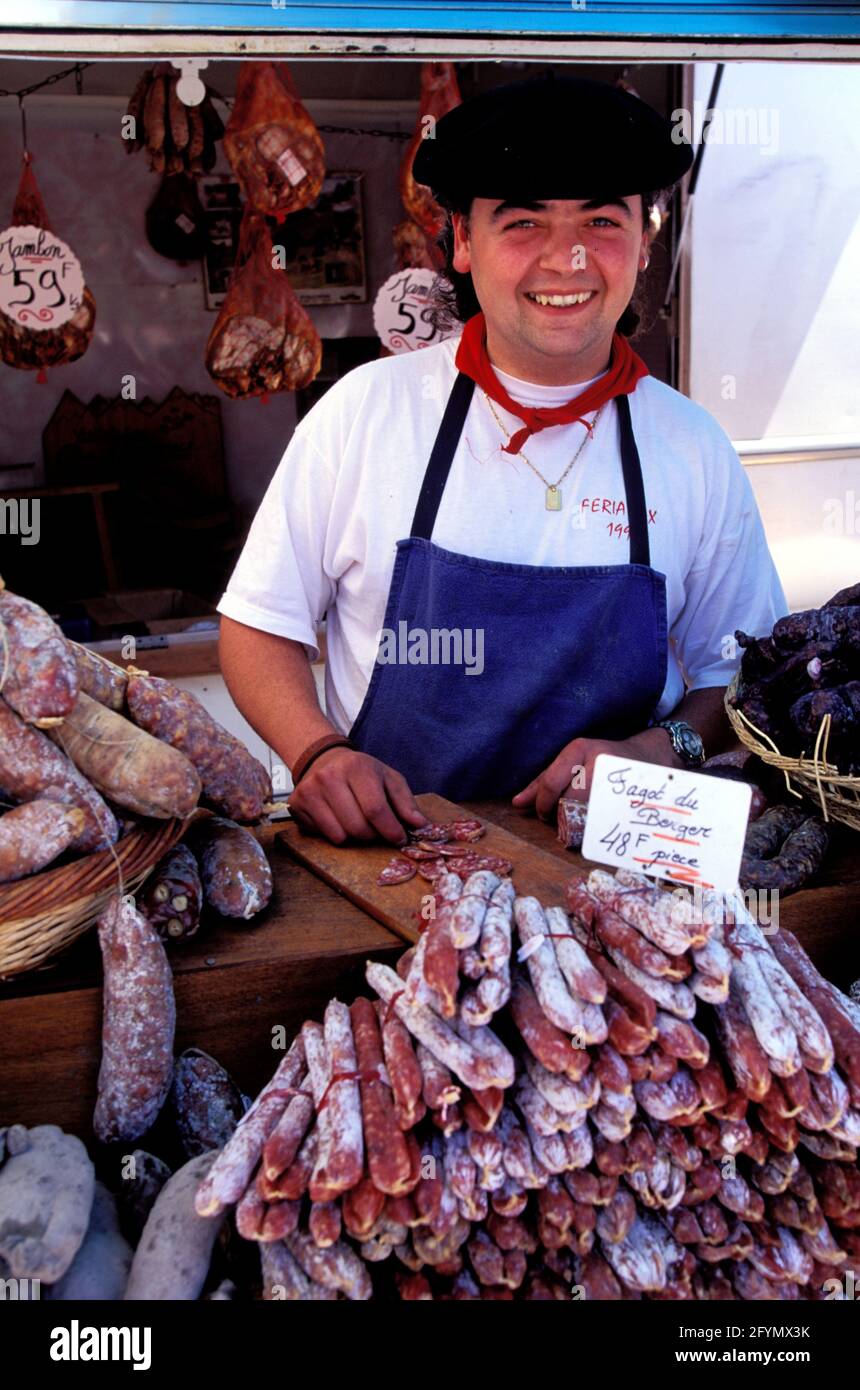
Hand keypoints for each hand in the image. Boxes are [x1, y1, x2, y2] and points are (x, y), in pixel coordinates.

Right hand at [288, 747, 427, 845]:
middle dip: (373, 835)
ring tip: (356, 821)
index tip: (399, 838)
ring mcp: (310, 790)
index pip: (375, 809)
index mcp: (357, 766)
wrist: (323, 760)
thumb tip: (420, 825)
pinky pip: (323, 835)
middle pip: (358, 827)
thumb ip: (405, 802)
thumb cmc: (361, 772)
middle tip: (376, 829)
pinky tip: (338, 818)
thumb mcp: (388, 778)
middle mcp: (329, 776)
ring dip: (354, 837)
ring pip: (340, 836)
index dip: (390, 830)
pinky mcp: (297, 804)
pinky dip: (336, 834)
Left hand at [511, 729, 681, 822]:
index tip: (543, 815)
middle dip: (559, 814)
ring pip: (585, 810)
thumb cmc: (602, 758)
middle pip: (568, 799)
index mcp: (579, 749)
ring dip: (577, 820)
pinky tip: (595, 820)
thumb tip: (517, 804)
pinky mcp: (629, 794)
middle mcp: (597, 760)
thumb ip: (543, 781)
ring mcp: (616, 778)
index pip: (552, 782)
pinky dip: (594, 823)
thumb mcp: (572, 761)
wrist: (650, 755)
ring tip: (579, 817)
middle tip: (561, 818)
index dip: (542, 804)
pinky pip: (604, 817)